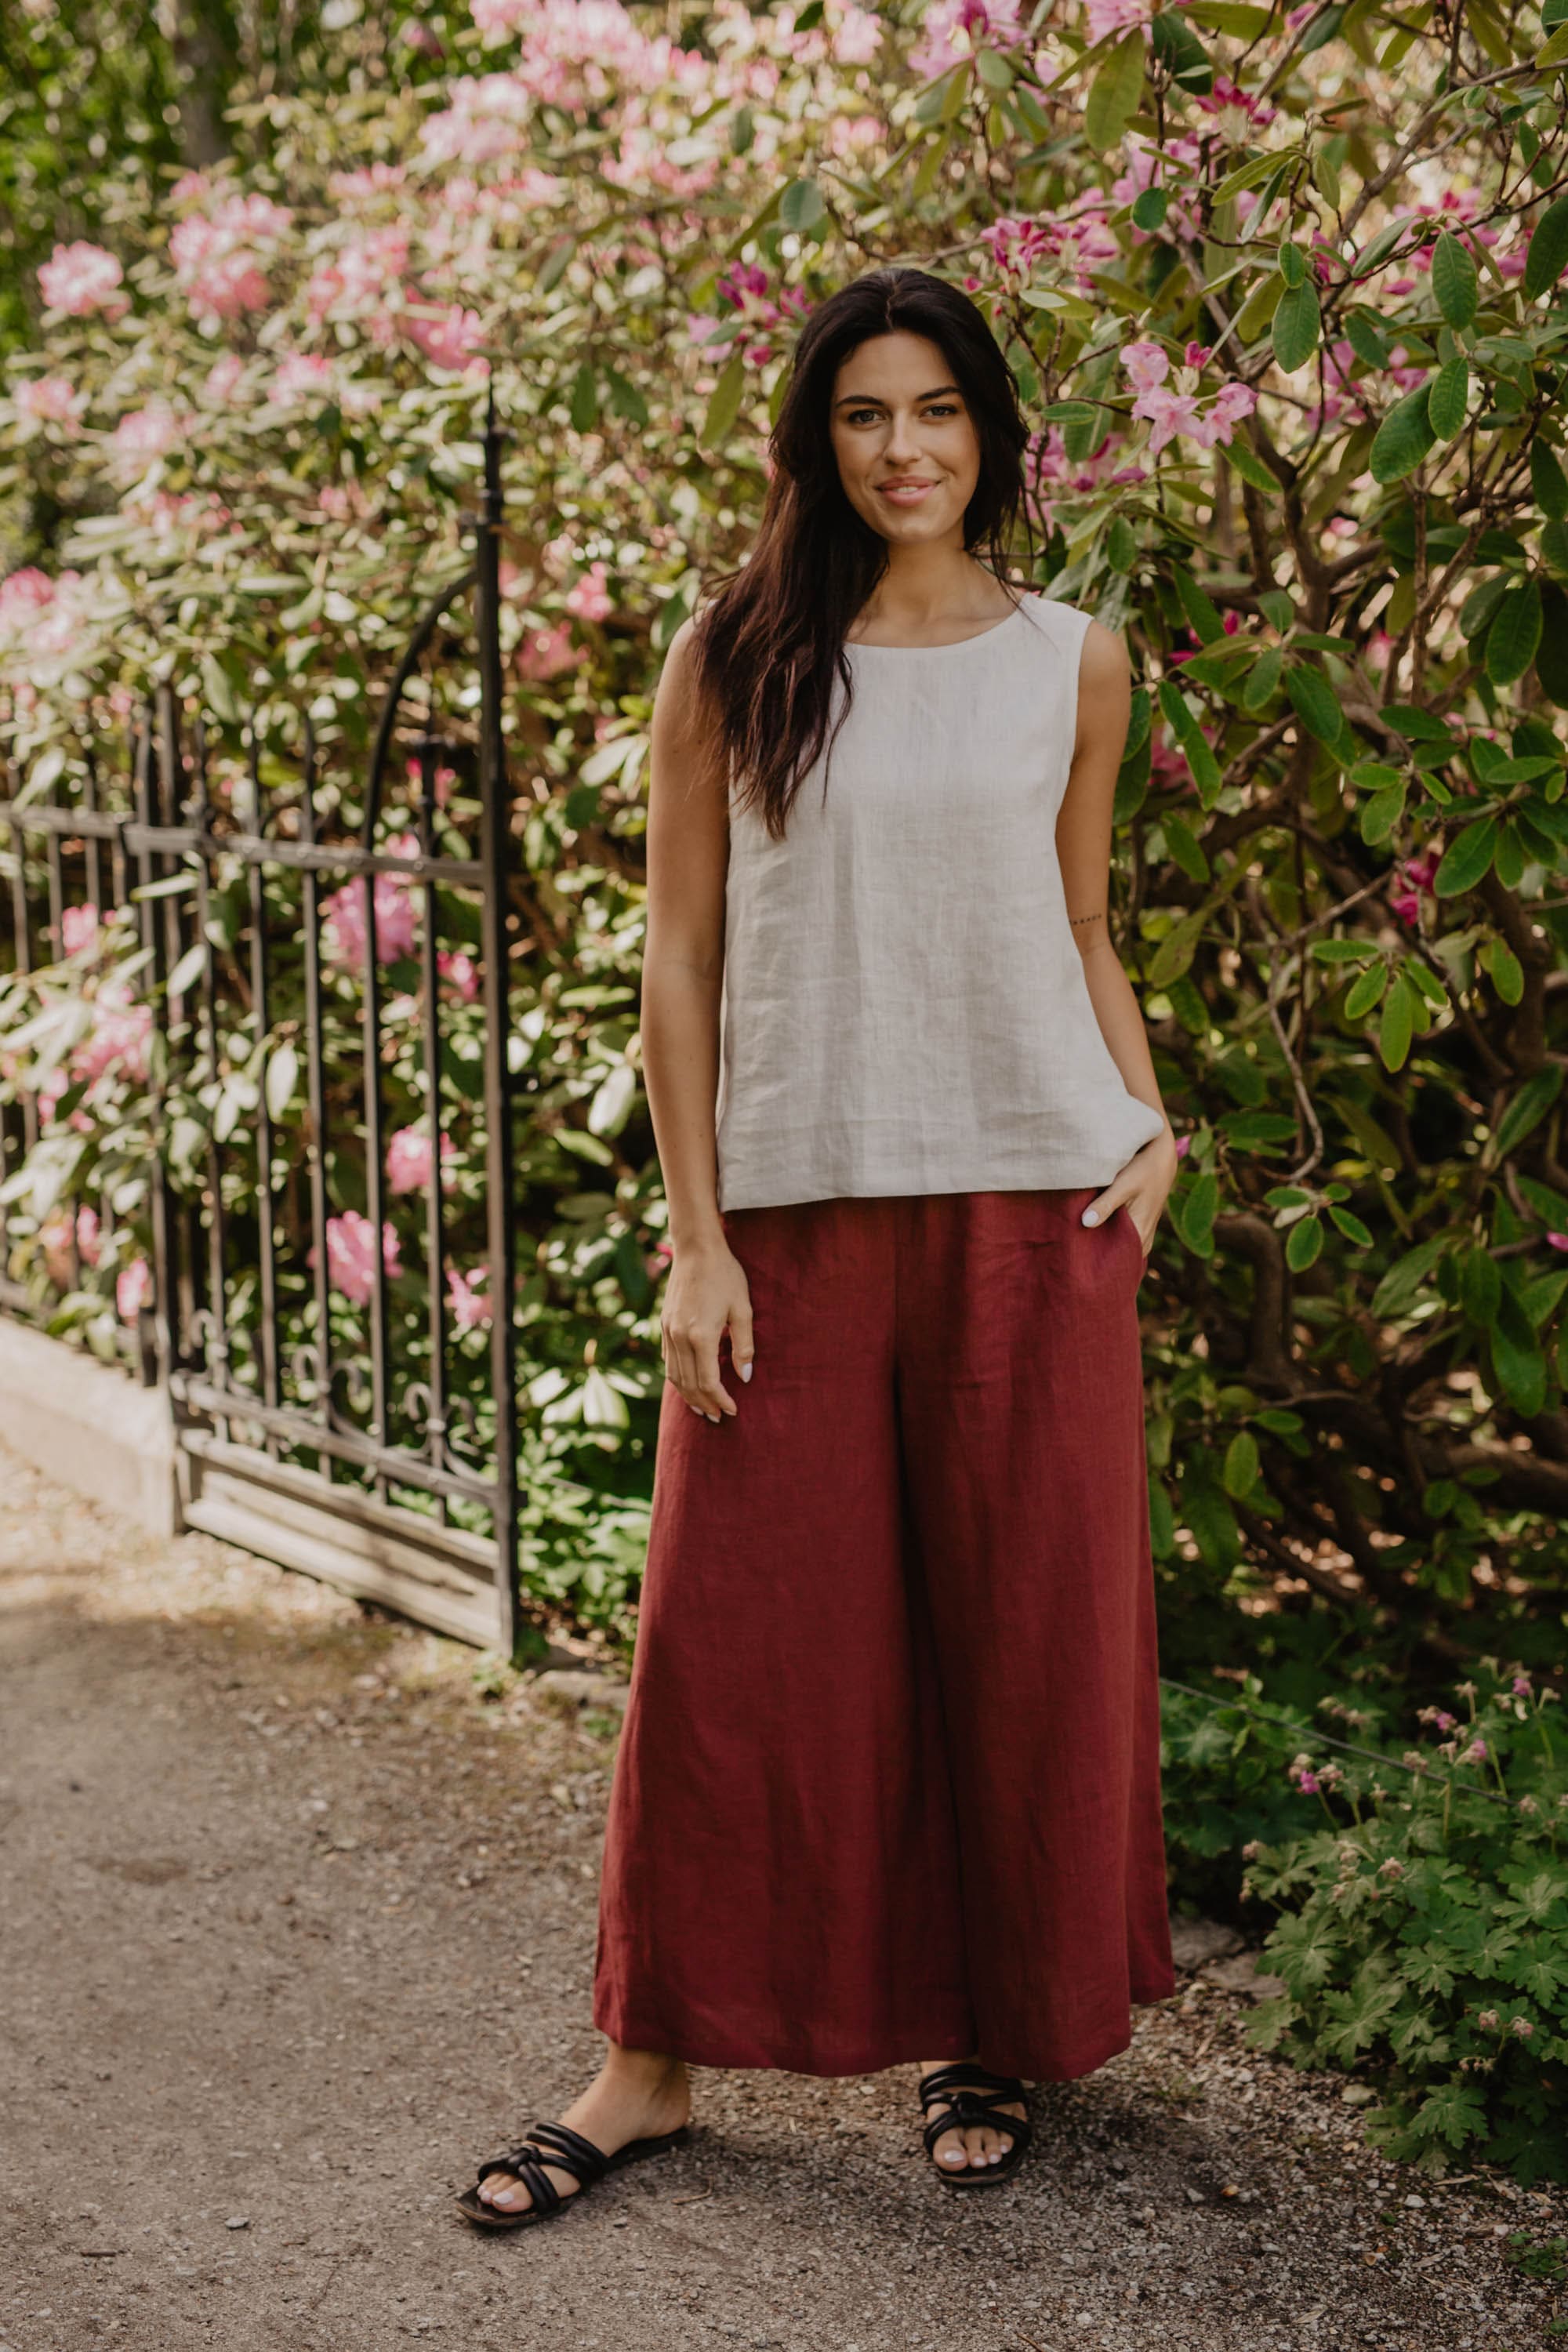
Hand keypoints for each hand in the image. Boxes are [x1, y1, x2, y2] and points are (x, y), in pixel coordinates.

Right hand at [660, 1237, 754, 1422]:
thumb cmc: (726, 1276)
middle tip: (718, 1417)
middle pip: (689, 1384)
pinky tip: (687, 1384)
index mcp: (701, 1335)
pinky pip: (668, 1361)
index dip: (721, 1400)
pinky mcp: (664, 1325)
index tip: (733, 1410)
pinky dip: (677, 1378)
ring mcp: (668, 1331)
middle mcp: (680, 1337)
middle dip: (704, 1404)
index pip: (709, 1381)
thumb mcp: (743, 1309)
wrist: (696, 1249)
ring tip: (702, 1409)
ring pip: (674, 1376)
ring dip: (688, 1396)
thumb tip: (745, 1377)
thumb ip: (744, 1346)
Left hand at [1081, 1125, 1178, 1257]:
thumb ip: (1106, 1204)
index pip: (1120, 1260)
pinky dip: (1113, 1240)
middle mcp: (1144, 1236)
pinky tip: (1096, 1236)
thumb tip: (1085, 1223)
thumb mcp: (1123, 1185)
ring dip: (1107, 1249)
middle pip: (1121, 1257)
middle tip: (1077, 1260)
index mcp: (1140, 1232)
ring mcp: (1144, 1230)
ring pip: (1123, 1248)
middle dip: (1102, 1259)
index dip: (1101, 1263)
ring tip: (1084, 1252)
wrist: (1162, 1156)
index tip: (1080, 1264)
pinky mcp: (1140, 1221)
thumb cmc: (1143, 1169)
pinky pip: (1126, 1239)